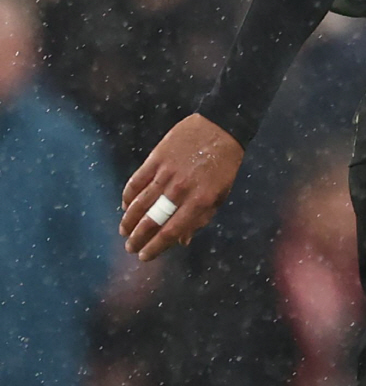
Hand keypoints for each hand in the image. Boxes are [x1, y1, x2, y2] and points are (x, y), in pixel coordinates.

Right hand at [120, 114, 243, 261]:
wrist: (220, 128)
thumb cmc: (223, 166)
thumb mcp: (219, 195)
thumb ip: (200, 218)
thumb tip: (182, 240)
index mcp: (199, 202)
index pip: (171, 231)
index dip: (155, 247)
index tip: (145, 256)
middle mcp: (181, 189)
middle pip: (152, 220)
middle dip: (138, 238)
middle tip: (130, 248)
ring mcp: (166, 173)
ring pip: (140, 203)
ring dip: (129, 220)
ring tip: (124, 231)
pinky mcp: (156, 158)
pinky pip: (137, 181)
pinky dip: (128, 195)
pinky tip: (125, 206)